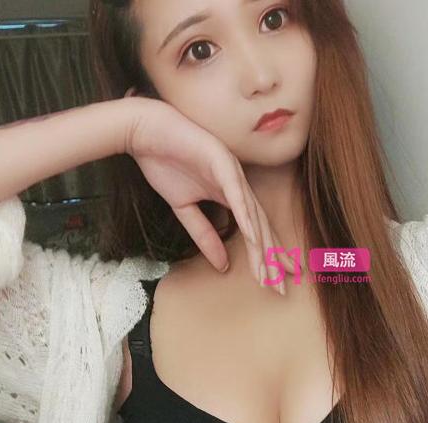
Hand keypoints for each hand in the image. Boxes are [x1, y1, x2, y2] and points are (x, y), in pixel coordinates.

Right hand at [121, 94, 295, 294]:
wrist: (145, 131)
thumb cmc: (164, 163)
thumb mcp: (184, 208)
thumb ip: (204, 234)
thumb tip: (222, 265)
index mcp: (231, 195)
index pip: (255, 231)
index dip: (266, 257)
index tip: (274, 282)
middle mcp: (238, 185)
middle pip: (261, 227)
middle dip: (272, 258)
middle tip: (281, 286)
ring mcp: (232, 172)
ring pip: (252, 215)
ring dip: (261, 244)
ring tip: (268, 270)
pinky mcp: (221, 162)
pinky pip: (236, 193)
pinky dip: (245, 215)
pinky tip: (254, 236)